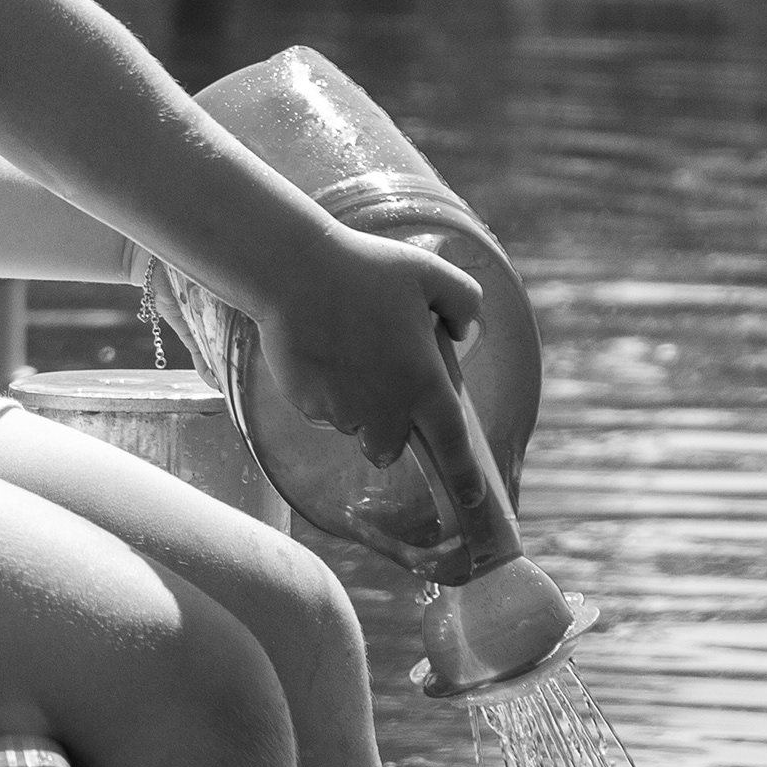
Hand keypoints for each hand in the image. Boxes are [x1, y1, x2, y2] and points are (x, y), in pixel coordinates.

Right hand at [248, 224, 485, 467]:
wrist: (293, 270)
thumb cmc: (366, 267)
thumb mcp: (431, 272)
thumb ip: (464, 302)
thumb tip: (460, 333)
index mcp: (422, 383)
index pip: (451, 445)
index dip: (465, 477)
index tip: (473, 499)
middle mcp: (384, 407)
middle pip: (392, 447)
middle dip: (392, 428)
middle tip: (384, 381)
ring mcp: (340, 409)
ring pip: (354, 425)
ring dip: (357, 405)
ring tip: (347, 350)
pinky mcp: (306, 402)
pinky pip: (321, 408)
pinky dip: (325, 390)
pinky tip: (321, 348)